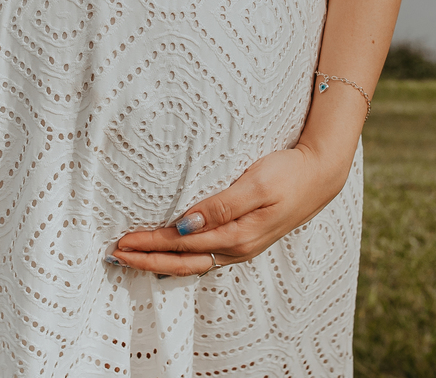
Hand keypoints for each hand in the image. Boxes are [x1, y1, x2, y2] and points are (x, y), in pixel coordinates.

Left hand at [107, 143, 354, 275]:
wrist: (320, 175)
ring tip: (133, 256)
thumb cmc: (289, 174)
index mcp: (237, 236)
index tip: (123, 242)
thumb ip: (221, 206)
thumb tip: (186, 225)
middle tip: (115, 254)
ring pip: (191, 262)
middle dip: (147, 259)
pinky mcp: (242, 239)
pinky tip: (166, 254)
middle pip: (181, 261)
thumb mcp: (257, 184)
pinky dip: (179, 257)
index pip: (182, 244)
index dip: (150, 244)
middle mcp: (236, 248)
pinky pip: (203, 256)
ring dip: (160, 260)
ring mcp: (240, 246)